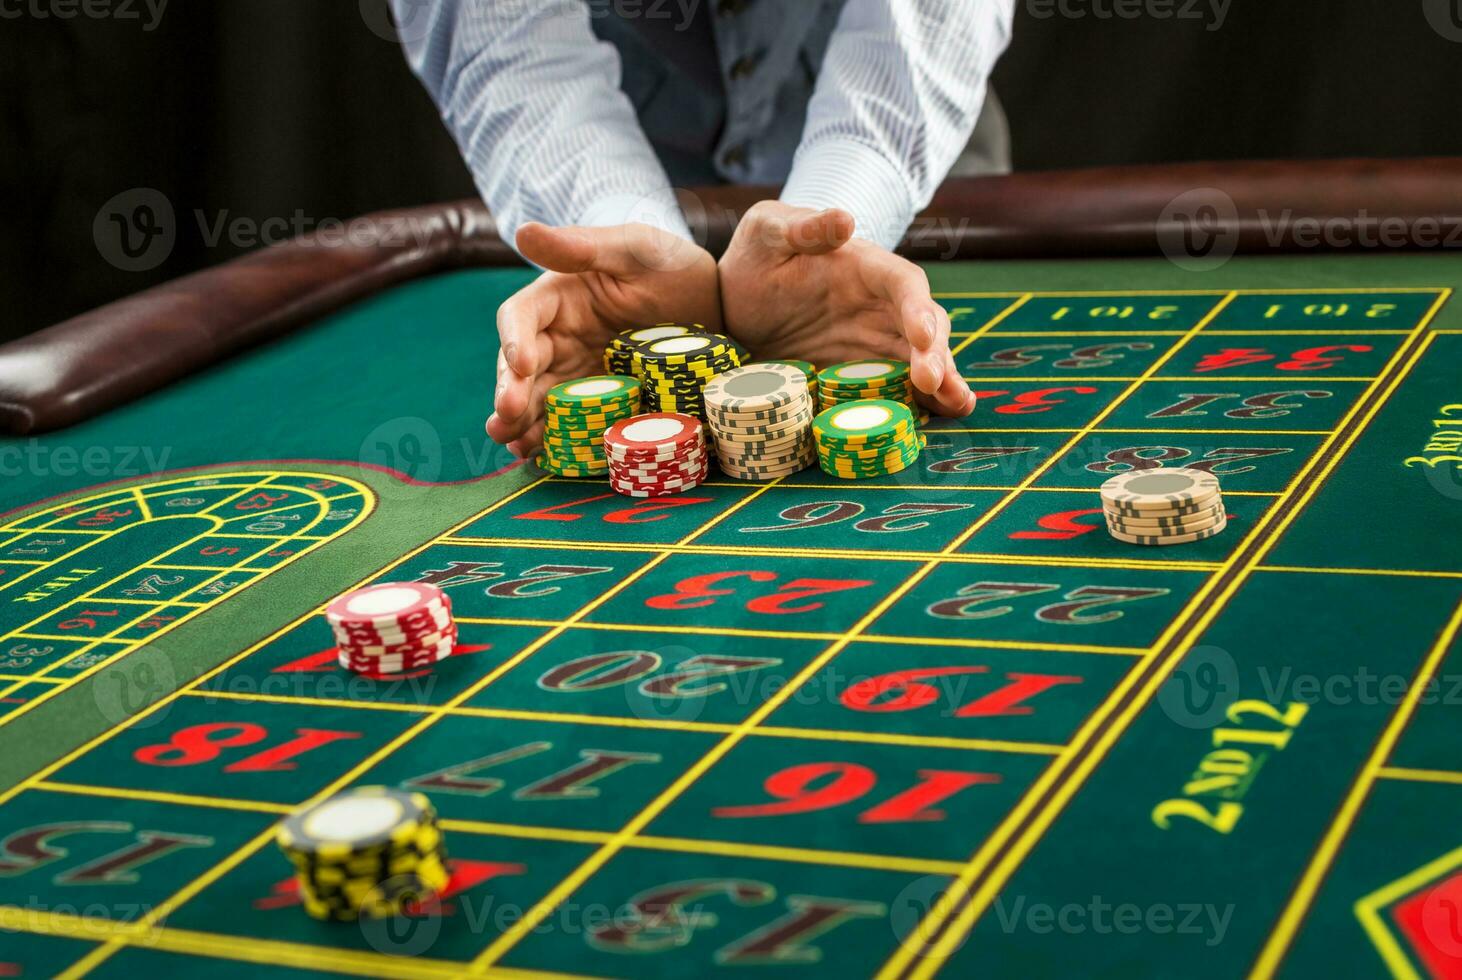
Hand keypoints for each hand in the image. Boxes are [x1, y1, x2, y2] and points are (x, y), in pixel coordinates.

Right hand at [488, 222, 720, 456]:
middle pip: (519, 366)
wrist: (721, 309)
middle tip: (507, 416)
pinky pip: (569, 421)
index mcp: (559, 296)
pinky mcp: (600, 401)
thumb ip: (582, 247)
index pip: (520, 316)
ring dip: (520, 422)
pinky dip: (552, 438)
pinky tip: (540, 455)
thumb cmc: (672, 265)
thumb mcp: (635, 249)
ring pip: (537, 398)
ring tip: (513, 443)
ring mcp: (578, 373)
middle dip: (510, 391)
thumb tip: (522, 232)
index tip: (522, 364)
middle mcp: (560, 337)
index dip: (513, 340)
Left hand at [718, 201, 974, 416]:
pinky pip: (899, 386)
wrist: (734, 302)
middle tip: (936, 383)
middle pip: (924, 327)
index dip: (918, 308)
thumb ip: (802, 228)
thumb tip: (845, 219)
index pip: (904, 284)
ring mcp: (875, 341)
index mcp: (865, 267)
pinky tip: (941, 417)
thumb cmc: (755, 257)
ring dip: (944, 381)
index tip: (922, 335)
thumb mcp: (766, 231)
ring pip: (922, 359)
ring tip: (958, 405)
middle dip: (936, 353)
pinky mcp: (862, 372)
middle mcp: (881, 305)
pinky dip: (922, 401)